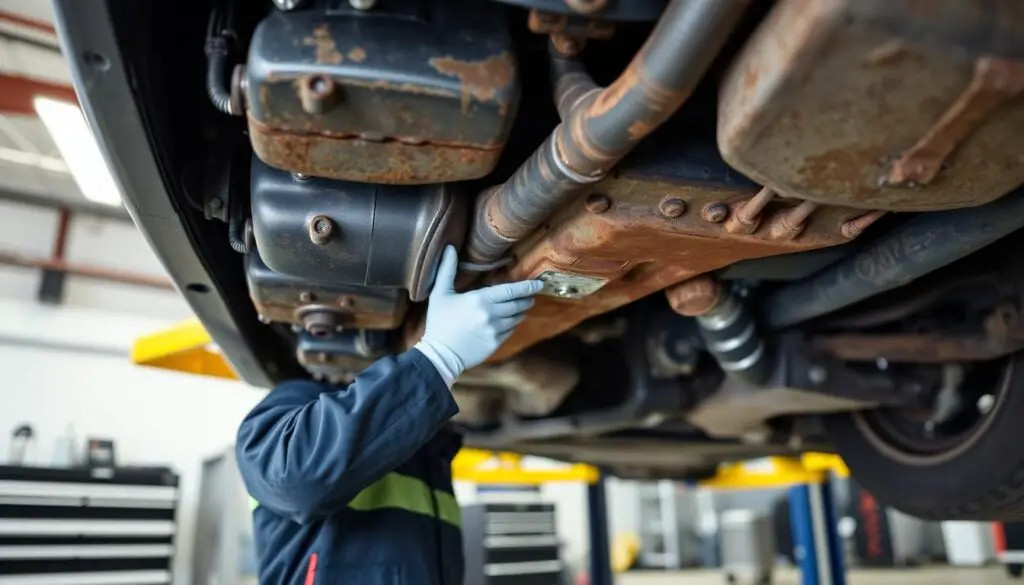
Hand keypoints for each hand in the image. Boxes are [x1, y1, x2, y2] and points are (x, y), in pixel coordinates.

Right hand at [414, 245, 542, 385]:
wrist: (440, 354)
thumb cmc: (439, 322)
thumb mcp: (440, 293)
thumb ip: (447, 270)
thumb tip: (449, 248)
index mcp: (480, 299)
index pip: (510, 290)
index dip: (527, 287)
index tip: (539, 284)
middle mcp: (491, 314)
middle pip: (517, 304)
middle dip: (527, 299)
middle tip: (532, 295)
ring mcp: (495, 330)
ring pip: (516, 318)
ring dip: (521, 312)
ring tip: (523, 307)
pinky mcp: (495, 343)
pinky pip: (510, 331)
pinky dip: (513, 325)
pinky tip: (510, 322)